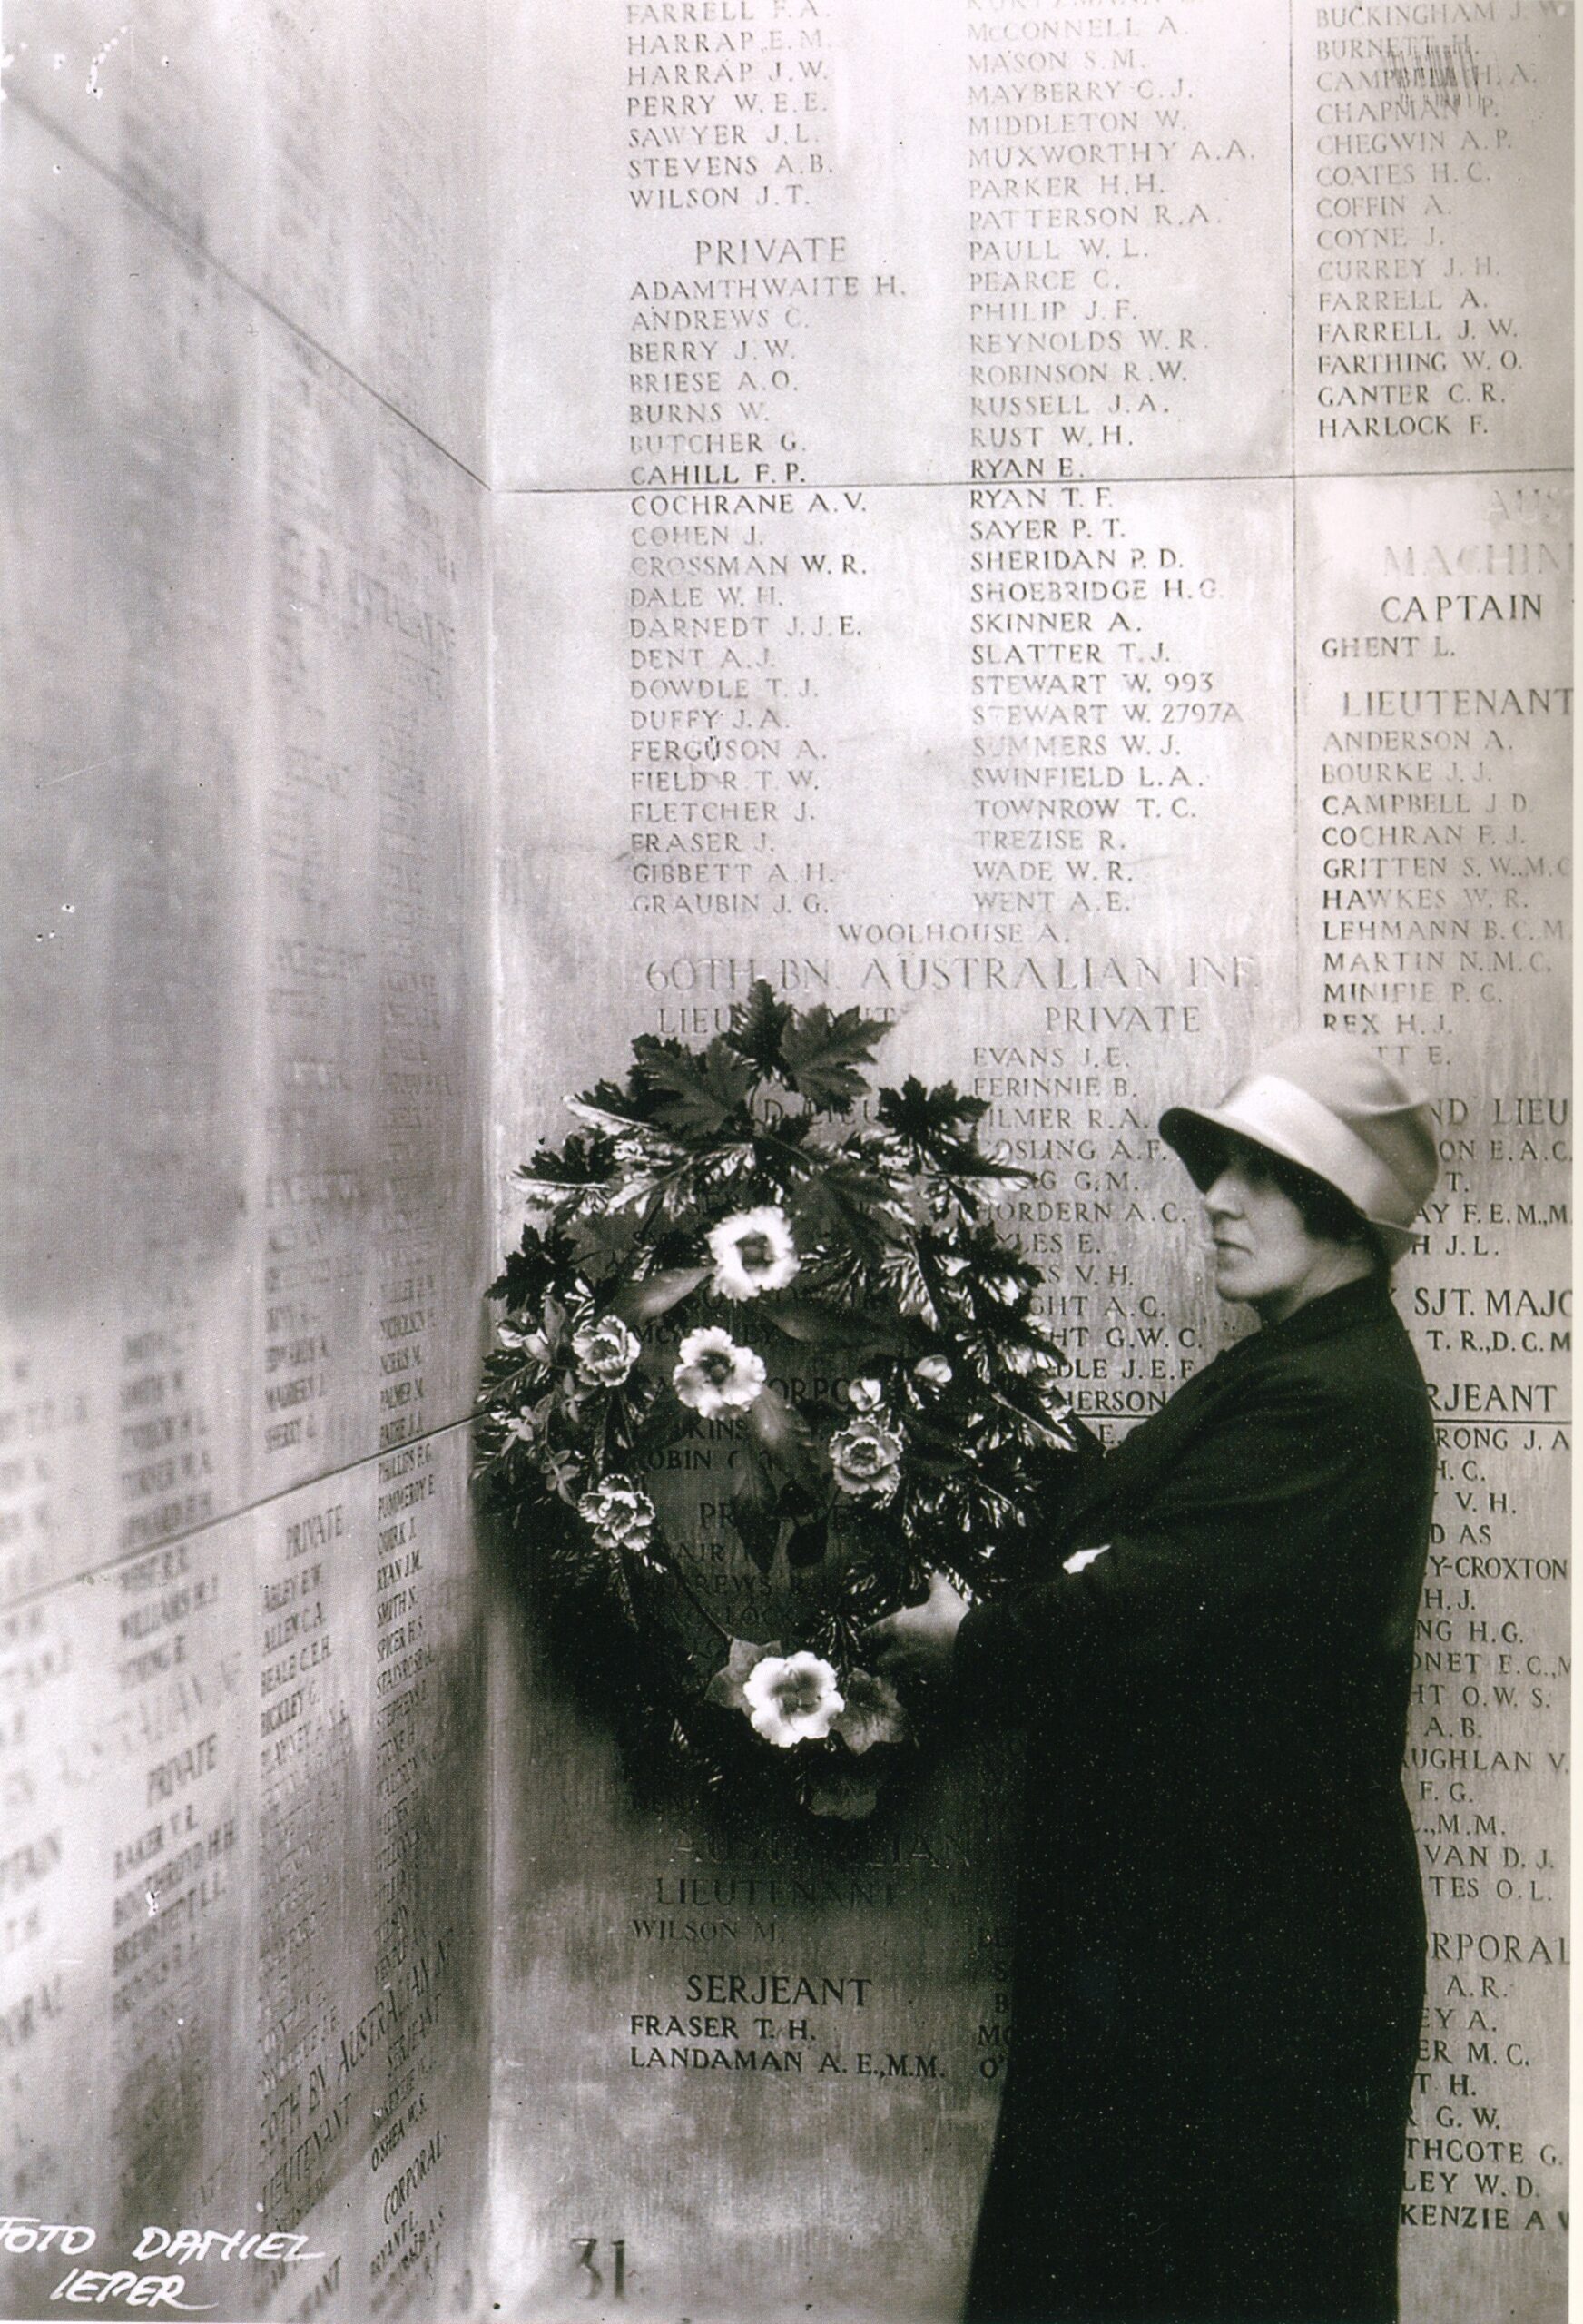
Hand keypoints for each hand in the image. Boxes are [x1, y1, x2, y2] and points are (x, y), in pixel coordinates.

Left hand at [864, 1570, 969, 1693]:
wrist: (971, 1645)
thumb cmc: (950, 1616)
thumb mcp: (943, 1594)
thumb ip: (935, 1584)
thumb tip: (934, 1575)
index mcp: (900, 1626)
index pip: (877, 1631)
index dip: (869, 1634)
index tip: (863, 1637)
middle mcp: (903, 1649)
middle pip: (883, 1661)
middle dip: (882, 1661)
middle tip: (883, 1660)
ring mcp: (916, 1667)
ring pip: (900, 1675)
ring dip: (901, 1673)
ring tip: (903, 1674)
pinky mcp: (932, 1680)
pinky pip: (923, 1682)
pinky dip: (925, 1679)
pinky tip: (929, 1679)